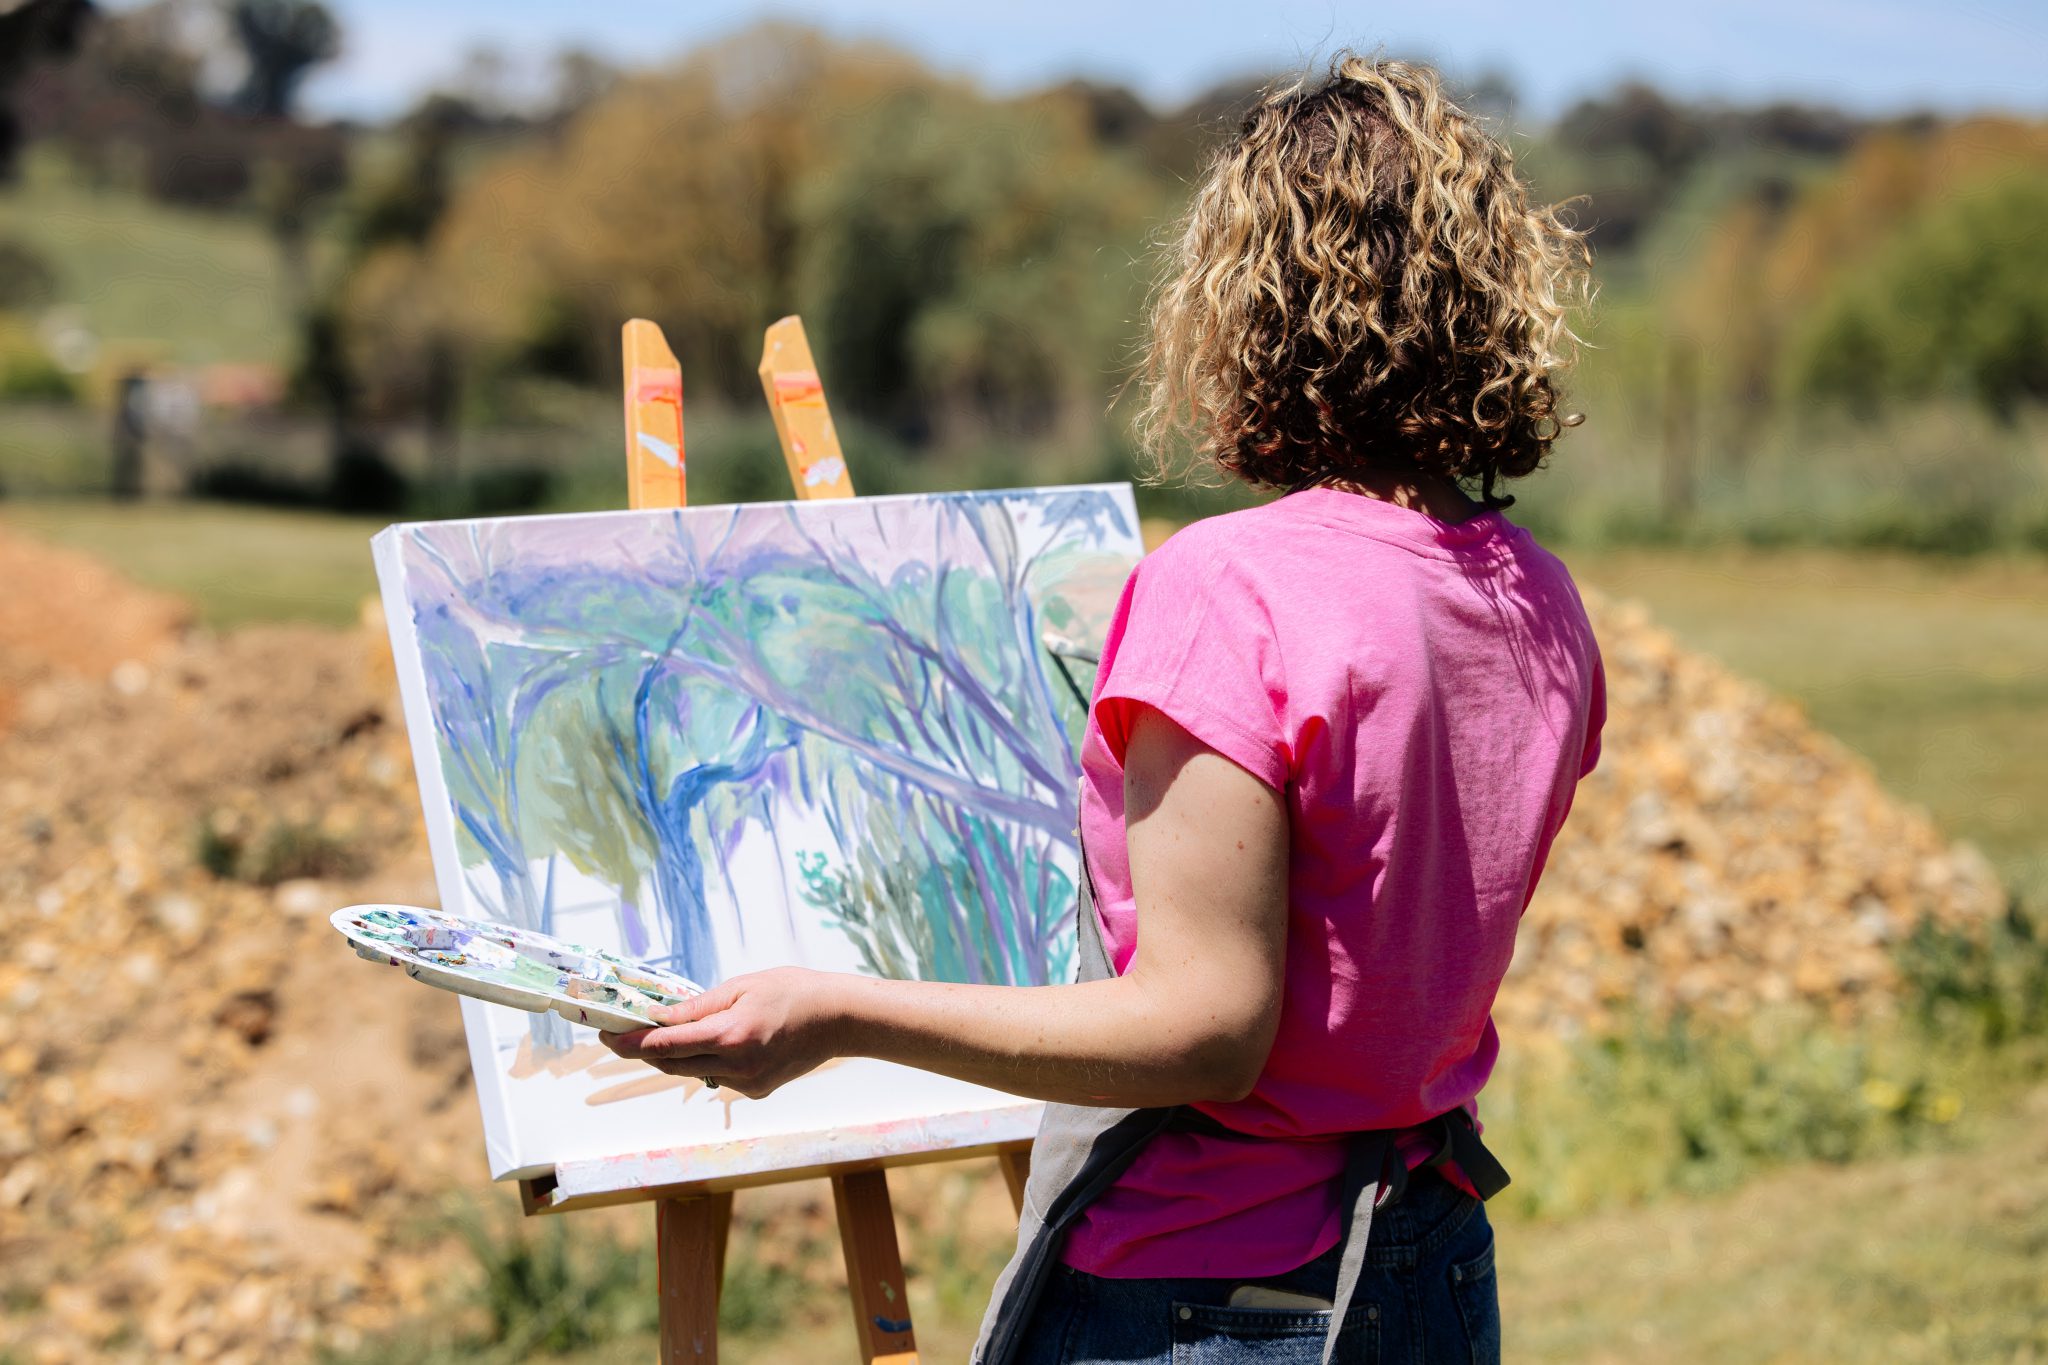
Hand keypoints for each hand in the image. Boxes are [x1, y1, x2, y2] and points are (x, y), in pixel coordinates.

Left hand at [598, 967, 850, 1099]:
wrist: (839, 1019)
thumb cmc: (792, 991)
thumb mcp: (741, 987)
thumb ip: (696, 1007)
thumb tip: (657, 1017)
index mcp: (728, 1036)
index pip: (663, 1046)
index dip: (628, 1043)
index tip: (604, 1035)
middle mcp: (735, 1067)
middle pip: (671, 1065)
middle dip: (644, 1050)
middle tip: (621, 1034)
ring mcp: (747, 1084)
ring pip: (693, 1073)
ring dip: (676, 1056)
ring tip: (667, 1033)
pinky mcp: (757, 1092)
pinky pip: (718, 1077)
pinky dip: (709, 1061)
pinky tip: (723, 1042)